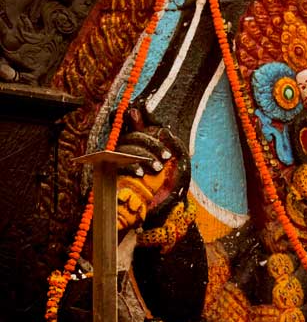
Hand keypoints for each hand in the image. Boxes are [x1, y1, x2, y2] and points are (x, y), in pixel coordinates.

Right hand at [116, 105, 189, 231]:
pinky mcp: (114, 176)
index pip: (135, 123)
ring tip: (158, 168)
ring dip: (142, 156)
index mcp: (143, 141)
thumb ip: (172, 143)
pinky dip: (130, 167)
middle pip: (133, 136)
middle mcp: (129, 148)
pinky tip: (142, 173)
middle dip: (150, 144)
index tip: (149, 114)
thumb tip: (159, 126)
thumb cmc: (172, 181)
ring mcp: (120, 161)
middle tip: (166, 157)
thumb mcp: (178, 160)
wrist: (165, 208)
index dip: (138, 117)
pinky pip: (117, 166)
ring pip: (125, 148)